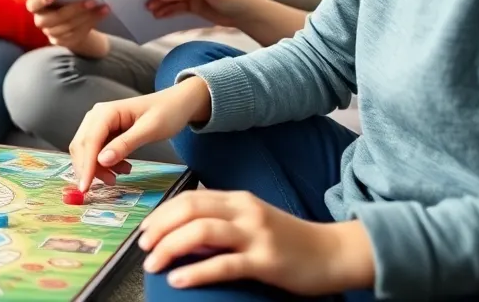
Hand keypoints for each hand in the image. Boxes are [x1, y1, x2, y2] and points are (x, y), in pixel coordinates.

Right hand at [27, 0, 110, 56]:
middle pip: (54, 18)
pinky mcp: (63, 42)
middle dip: (74, 10)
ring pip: (69, 27)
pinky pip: (77, 34)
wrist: (71, 17)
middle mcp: (41, 21)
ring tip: (103, 8)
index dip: (41, 1)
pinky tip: (101, 14)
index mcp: (36, 6)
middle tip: (91, 1)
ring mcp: (51, 33)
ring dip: (88, 17)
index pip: (33, 5)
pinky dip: (91, 23)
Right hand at [69, 78, 211, 187]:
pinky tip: (122, 168)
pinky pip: (97, 151)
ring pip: (87, 150)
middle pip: (82, 146)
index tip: (85, 187)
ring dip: (97, 167)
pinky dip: (105, 164)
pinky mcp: (106, 132)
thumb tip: (102, 160)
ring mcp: (100, 124)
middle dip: (89, 168)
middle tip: (107, 184)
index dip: (86, 165)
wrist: (178, 103)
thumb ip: (125, 144)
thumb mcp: (149, 129)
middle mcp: (97, 116)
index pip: (89, 141)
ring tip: (117, 178)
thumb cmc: (167, 112)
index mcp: (106, 112)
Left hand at [139, 191, 374, 293]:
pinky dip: (196, 271)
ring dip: (170, 247)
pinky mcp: (266, 261)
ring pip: (201, 232)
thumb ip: (223, 219)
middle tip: (143, 247)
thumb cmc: (291, 240)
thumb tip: (184, 230)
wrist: (334, 253)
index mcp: (238, 199)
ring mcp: (256, 235)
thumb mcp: (253, 220)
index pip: (189, 198)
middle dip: (159, 228)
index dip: (161, 214)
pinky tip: (179, 280)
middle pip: (189, 210)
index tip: (145, 230)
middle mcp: (245, 211)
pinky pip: (223, 264)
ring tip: (154, 264)